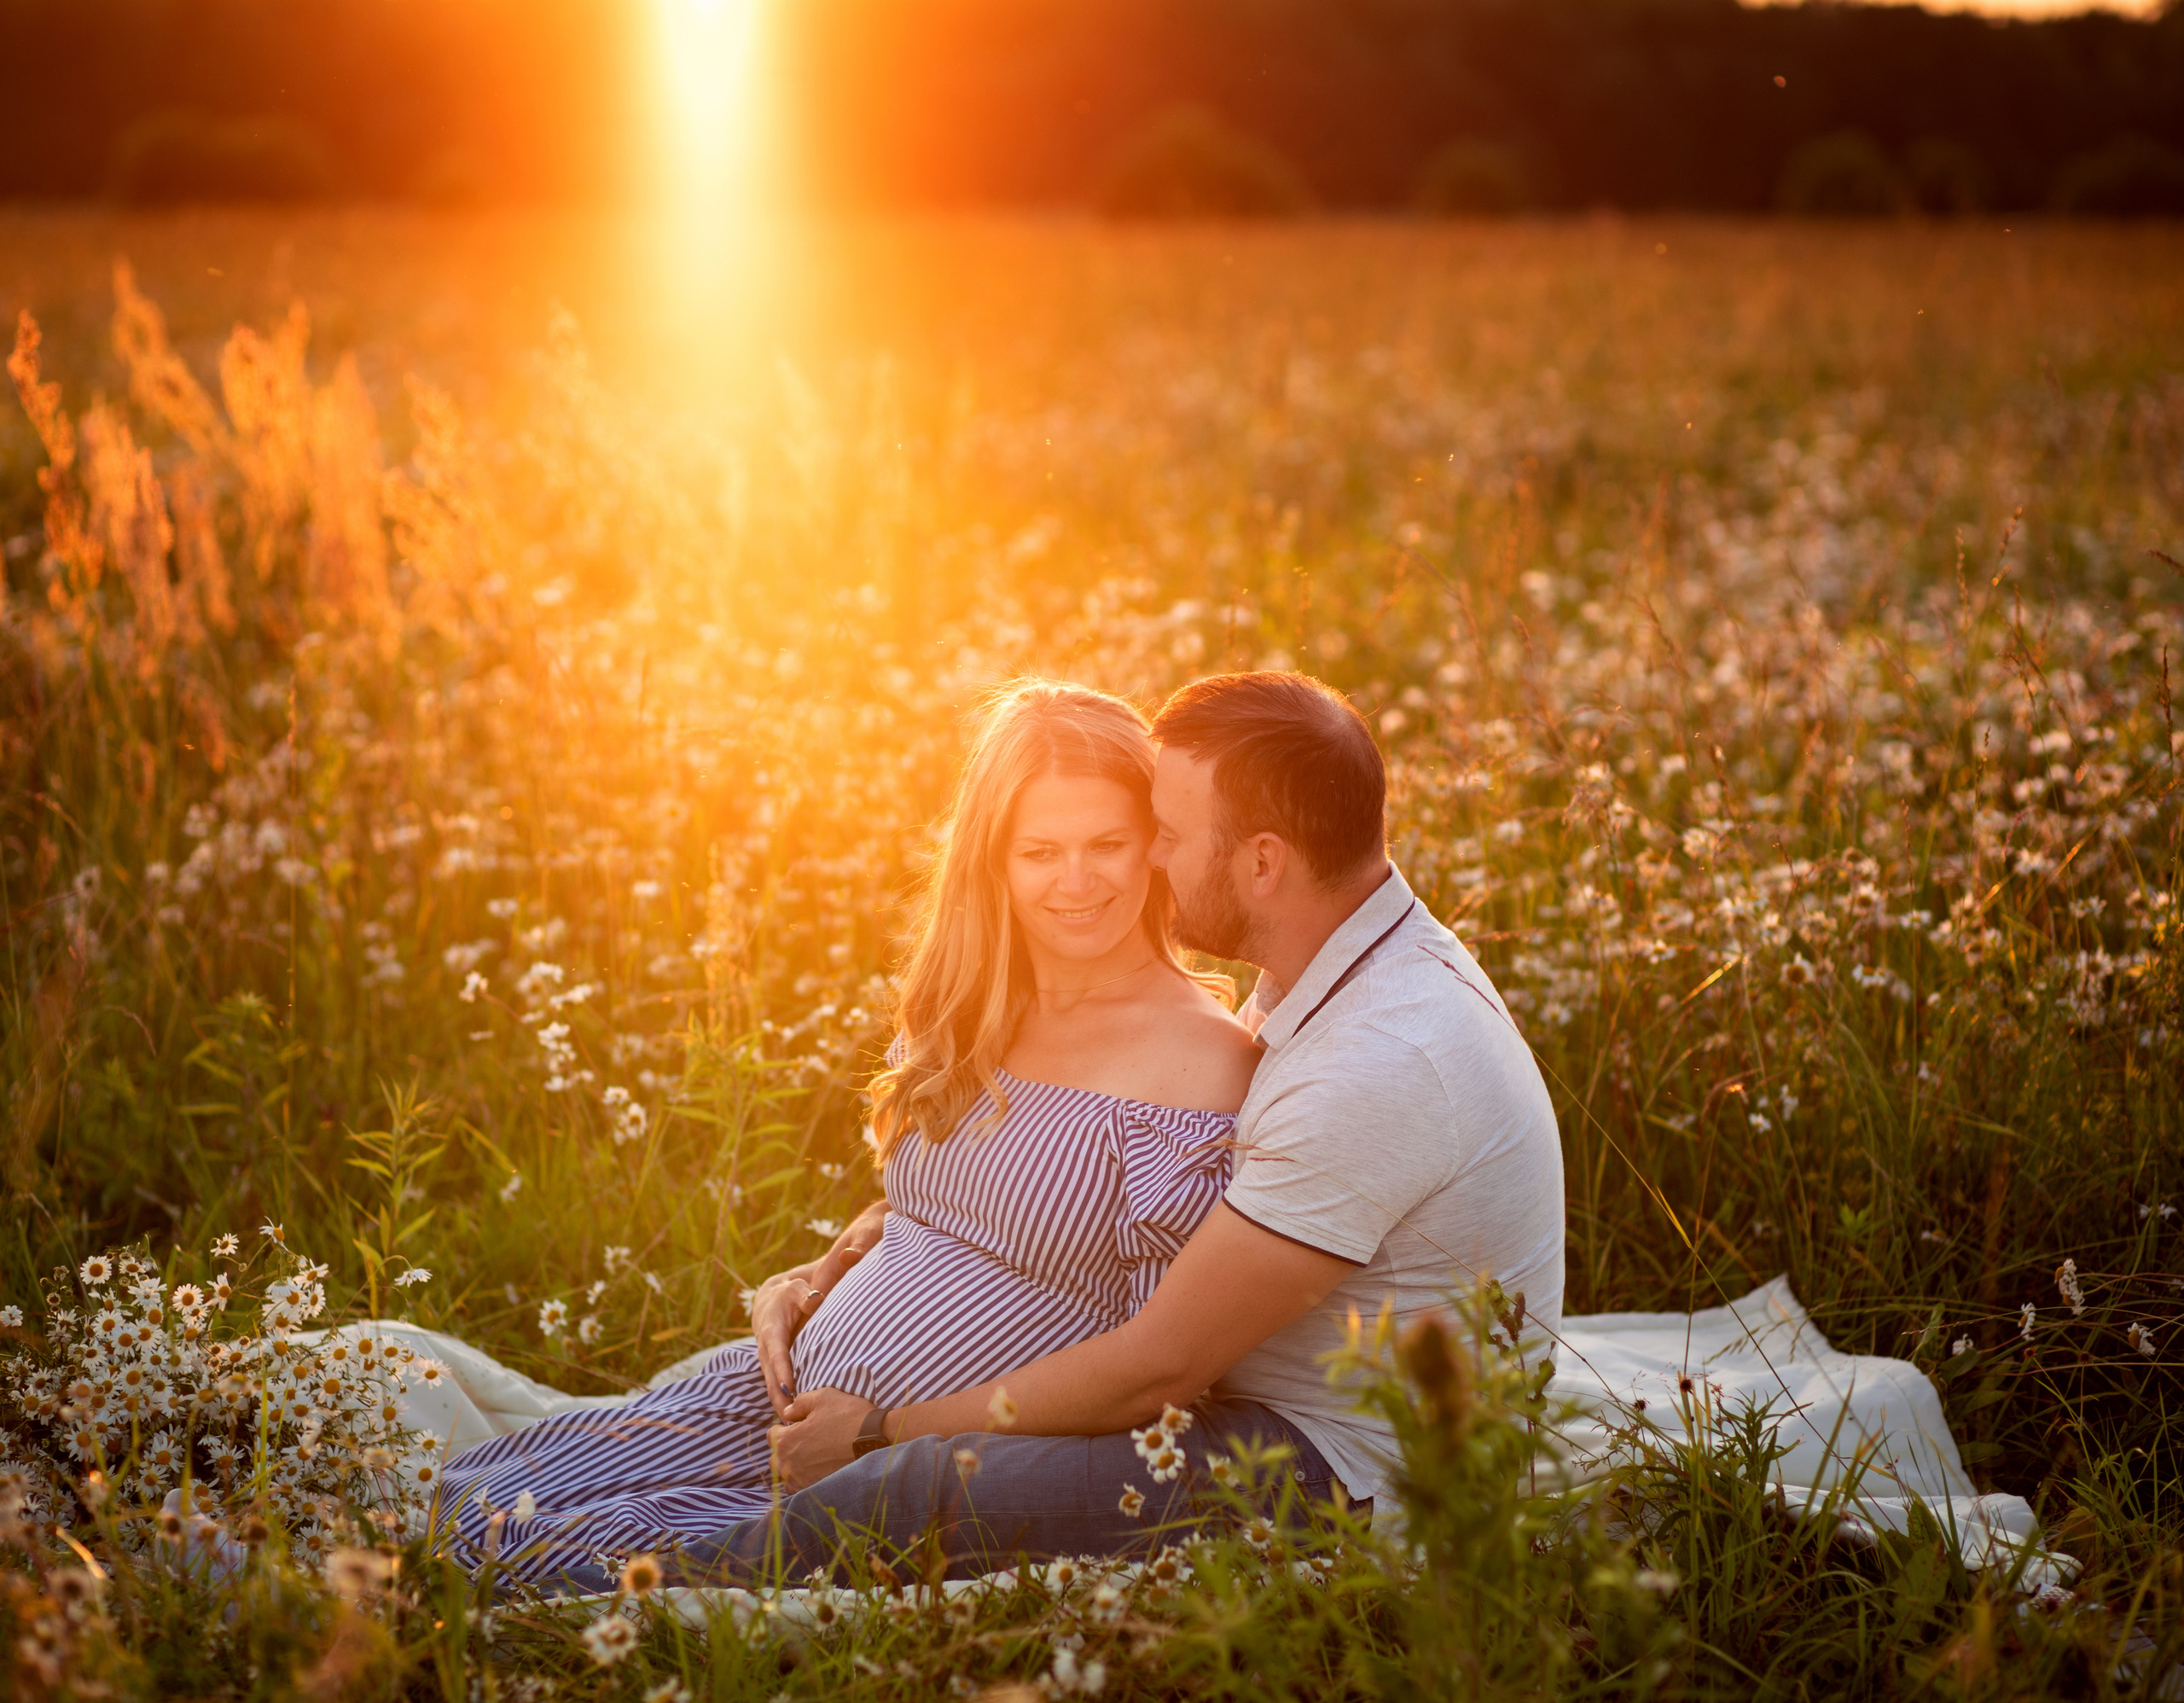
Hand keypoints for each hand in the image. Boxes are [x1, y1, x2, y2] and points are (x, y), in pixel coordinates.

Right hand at [750, 1268, 826, 1418]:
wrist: (770, 1300)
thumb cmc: (789, 1294)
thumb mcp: (795, 1287)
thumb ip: (804, 1294)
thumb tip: (814, 1300)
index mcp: (771, 1331)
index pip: (777, 1354)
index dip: (783, 1372)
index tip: (790, 1390)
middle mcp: (765, 1350)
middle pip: (771, 1378)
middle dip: (780, 1399)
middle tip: (791, 1420)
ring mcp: (767, 1361)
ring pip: (772, 1387)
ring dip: (779, 1406)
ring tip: (792, 1427)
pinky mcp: (772, 1367)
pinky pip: (775, 1387)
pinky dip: (781, 1402)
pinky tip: (792, 1419)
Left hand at [768, 1385, 870, 1489]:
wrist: (874, 1440)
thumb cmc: (848, 1416)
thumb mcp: (823, 1397)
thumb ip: (799, 1403)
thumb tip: (787, 1412)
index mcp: (786, 1440)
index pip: (771, 1435)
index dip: (784, 1428)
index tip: (799, 1426)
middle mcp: (788, 1464)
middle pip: (775, 1458)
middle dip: (785, 1449)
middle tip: (806, 1441)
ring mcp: (801, 1480)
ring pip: (786, 1476)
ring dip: (793, 1467)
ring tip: (813, 1457)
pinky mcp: (815, 1490)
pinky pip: (800, 1488)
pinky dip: (805, 1481)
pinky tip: (819, 1470)